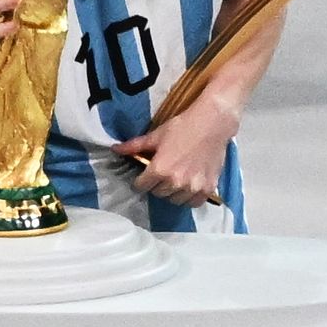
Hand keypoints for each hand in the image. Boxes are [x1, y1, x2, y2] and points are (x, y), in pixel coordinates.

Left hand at [110, 96, 237, 206]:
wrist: (212, 123)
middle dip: (156, 185)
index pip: (141, 186)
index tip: (144, 175)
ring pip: (175, 200)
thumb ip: (135, 146)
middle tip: (162, 173)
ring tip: (176, 180)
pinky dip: (189, 198)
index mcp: (160, 170)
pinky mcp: (208, 188)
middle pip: (157, 194)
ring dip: (173, 192)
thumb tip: (114, 149)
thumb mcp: (156, 135)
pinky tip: (189, 186)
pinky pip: (193, 203)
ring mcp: (193, 187)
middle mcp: (176, 182)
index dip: (140, 180)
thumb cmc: (183, 127)